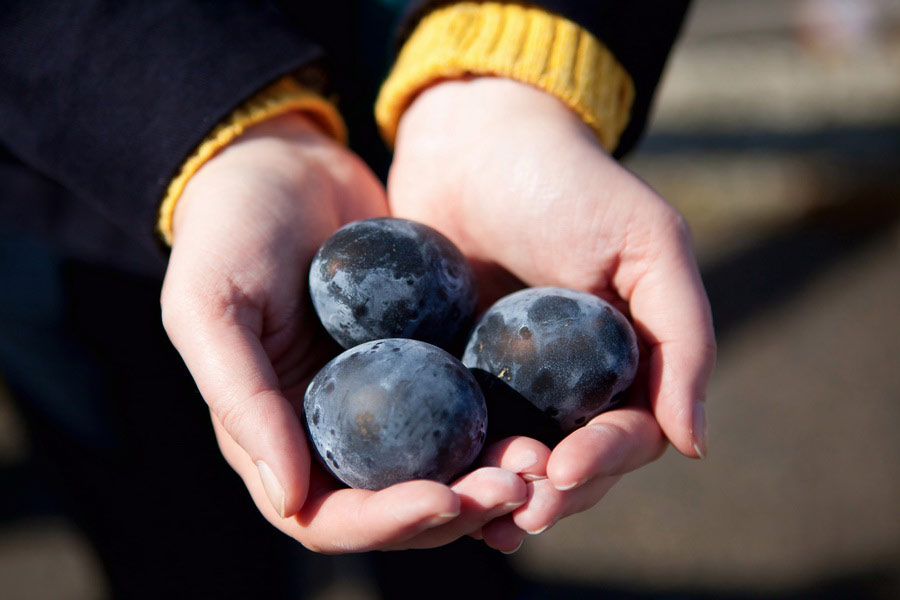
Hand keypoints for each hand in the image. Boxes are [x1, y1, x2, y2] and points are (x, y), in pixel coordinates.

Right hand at [160, 113, 527, 551]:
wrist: (282, 164)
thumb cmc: (227, 231)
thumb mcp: (208, 307)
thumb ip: (240, 400)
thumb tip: (290, 499)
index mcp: (274, 437)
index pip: (328, 514)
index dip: (385, 523)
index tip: (443, 500)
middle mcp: (332, 431)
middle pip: (397, 502)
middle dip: (454, 508)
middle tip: (514, 488)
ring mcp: (382, 397)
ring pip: (439, 465)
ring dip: (486, 476)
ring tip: (538, 464)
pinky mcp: (421, 359)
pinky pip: (461, 405)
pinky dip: (498, 423)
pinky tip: (540, 418)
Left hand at [388, 78, 715, 550]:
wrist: (472, 140)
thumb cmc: (567, 182)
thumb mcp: (646, 242)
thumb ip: (682, 337)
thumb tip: (695, 443)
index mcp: (625, 359)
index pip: (628, 434)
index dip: (602, 459)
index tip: (564, 470)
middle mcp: (569, 381)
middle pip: (571, 462)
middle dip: (550, 491)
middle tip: (519, 507)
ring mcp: (508, 379)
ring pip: (515, 458)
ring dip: (503, 491)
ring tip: (480, 511)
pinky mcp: (451, 369)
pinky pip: (456, 430)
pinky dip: (453, 465)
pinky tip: (437, 490)